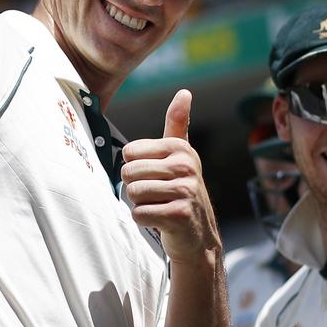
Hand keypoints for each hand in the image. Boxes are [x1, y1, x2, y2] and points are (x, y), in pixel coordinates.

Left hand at [121, 89, 221, 263]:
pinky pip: (139, 214)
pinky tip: (161, 221)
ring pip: (132, 194)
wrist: (199, 234)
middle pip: (128, 173)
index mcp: (180, 148)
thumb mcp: (181, 155)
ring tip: (159, 206)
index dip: (135, 168)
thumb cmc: (182, 190)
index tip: (156, 177)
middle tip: (156, 195)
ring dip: (140, 204)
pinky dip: (145, 221)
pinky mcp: (179, 215)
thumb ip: (177, 123)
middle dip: (135, 188)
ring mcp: (185, 191)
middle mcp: (185, 166)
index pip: (129, 153)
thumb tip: (185, 92)